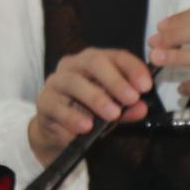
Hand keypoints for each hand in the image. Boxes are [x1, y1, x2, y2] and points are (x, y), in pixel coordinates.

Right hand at [26, 46, 152, 165]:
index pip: (116, 56)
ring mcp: (56, 82)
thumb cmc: (89, 113)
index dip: (133, 68)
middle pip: (93, 62)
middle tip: (131, 98)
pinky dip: (72, 117)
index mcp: (94, 61)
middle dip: (115, 80)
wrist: (60, 132)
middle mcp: (73, 65)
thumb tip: (142, 108)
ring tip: (113, 115)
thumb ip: (128, 108)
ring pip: (74, 82)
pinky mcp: (44, 101)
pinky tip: (86, 126)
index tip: (146, 86)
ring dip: (96, 98)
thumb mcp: (114, 110)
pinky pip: (57, 106)